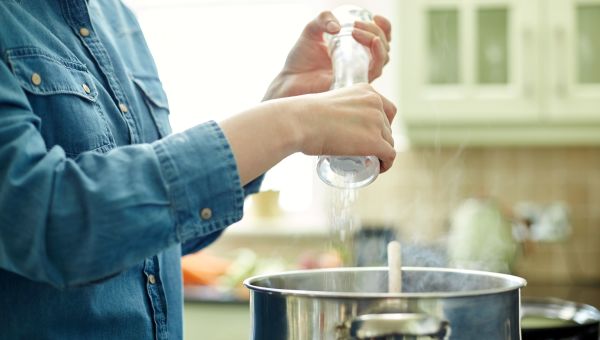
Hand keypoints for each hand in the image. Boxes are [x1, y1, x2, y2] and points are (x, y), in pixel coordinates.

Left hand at [263, 11, 391, 99]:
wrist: (290, 80)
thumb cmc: (300, 59)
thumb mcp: (311, 30)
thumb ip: (323, 19)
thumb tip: (338, 27)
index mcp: (355, 50)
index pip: (379, 38)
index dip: (384, 27)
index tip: (375, 17)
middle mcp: (360, 63)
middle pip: (384, 46)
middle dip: (375, 30)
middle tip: (356, 25)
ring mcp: (359, 74)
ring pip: (382, 57)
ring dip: (375, 39)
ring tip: (355, 32)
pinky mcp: (356, 84)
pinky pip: (375, 70)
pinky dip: (378, 55)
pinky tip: (371, 43)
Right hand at [294, 83, 395, 171]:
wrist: (300, 122)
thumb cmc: (305, 116)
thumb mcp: (329, 103)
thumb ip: (336, 109)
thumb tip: (330, 124)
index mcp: (366, 90)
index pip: (386, 109)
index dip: (383, 124)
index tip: (372, 135)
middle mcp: (375, 103)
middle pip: (387, 127)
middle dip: (380, 139)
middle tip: (366, 151)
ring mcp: (376, 122)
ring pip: (389, 142)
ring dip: (382, 153)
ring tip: (369, 161)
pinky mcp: (374, 141)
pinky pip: (389, 155)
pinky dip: (386, 164)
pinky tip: (379, 168)